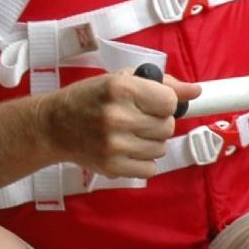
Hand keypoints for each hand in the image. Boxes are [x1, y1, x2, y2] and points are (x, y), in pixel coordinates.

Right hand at [43, 68, 204, 178]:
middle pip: (167, 126)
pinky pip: (150, 168)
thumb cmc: (88, 99)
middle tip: (137, 118)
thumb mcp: (120, 80)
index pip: (169, 102)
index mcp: (121, 89)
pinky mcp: (113, 166)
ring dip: (151, 142)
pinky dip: (143, 161)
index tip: (152, 103)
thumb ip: (161, 84)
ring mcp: (115, 144)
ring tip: (130, 134)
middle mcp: (118, 116)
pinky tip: (127, 150)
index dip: (164, 103)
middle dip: (157, 122)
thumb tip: (195, 92)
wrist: (53, 126)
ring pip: (161, 148)